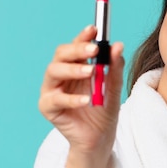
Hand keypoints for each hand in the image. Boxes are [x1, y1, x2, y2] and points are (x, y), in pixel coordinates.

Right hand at [38, 25, 124, 154]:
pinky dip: (71, 99)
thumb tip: (118, 46)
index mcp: (75, 66)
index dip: (83, 36)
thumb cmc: (104, 111)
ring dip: (73, 69)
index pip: (76, 46)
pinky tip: (86, 100)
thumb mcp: (113, 88)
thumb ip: (114, 68)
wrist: (100, 138)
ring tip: (90, 71)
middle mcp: (60, 75)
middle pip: (61, 54)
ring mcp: (52, 90)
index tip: (95, 29)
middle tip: (94, 49)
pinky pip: (56, 99)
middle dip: (77, 49)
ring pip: (53, 71)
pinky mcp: (48, 107)